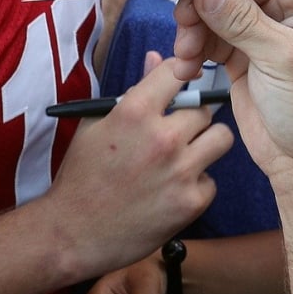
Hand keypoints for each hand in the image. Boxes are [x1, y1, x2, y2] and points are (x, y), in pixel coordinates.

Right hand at [40, 52, 232, 279]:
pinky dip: (197, 184)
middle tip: (178, 132)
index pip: (178, 71)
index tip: (179, 88)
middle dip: (194, 117)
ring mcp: (181, 171)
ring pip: (222, 138)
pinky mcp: (192, 202)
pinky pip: (212, 179)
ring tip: (185, 157)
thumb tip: (156, 57)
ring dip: (206, 145)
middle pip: (206, 108)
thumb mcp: (97, 125)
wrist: (71, 236)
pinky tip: (173, 191)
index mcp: (135, 112)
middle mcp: (163, 137)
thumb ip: (134, 89)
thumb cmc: (82, 177)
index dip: (181, 77)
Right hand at [174, 0, 292, 188]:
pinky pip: (211, 31)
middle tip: (183, 18)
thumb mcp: (283, 60)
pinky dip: (195, 44)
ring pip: (220, 2)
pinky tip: (186, 66)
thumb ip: (243, 20)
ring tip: (186, 52)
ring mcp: (268, 26)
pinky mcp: (245, 49)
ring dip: (195, 22)